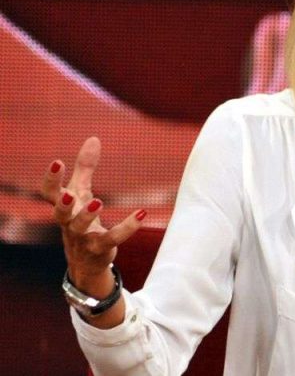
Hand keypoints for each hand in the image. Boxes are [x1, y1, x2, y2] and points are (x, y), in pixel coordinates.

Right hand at [42, 137, 145, 291]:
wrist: (85, 260)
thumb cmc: (80, 219)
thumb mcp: (82, 192)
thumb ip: (85, 167)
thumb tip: (93, 138)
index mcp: (63, 207)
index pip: (49, 194)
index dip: (51, 180)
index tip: (57, 162)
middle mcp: (68, 223)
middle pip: (60, 214)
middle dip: (64, 204)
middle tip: (70, 193)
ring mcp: (82, 238)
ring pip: (80, 228)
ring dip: (87, 215)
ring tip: (98, 202)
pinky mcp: (100, 248)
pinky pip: (112, 238)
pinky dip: (127, 227)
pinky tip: (142, 213)